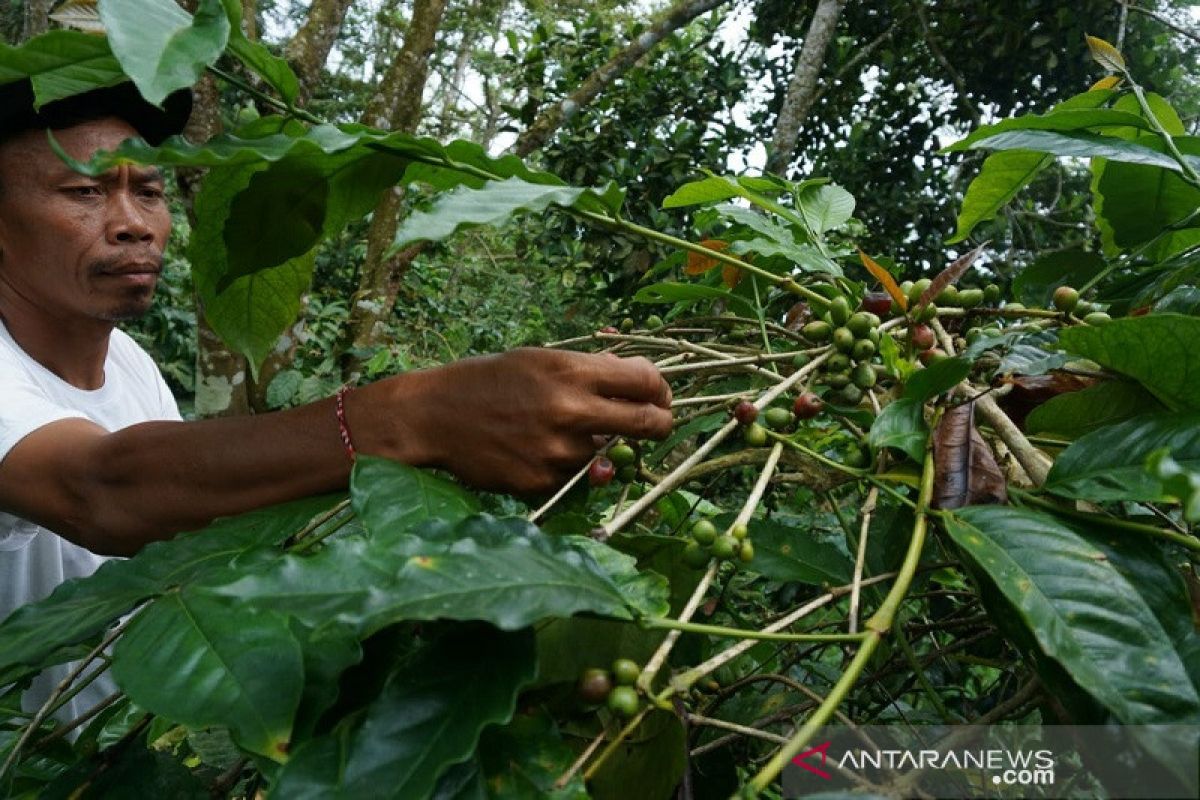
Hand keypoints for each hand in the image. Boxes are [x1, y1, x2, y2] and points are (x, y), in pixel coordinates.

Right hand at [384, 348, 672, 493]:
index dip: (662, 391)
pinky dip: (566, 467)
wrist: (433, 417)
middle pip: (649, 425)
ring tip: (559, 432)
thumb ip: (590, 370)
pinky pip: (575, 477)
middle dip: (660, 425)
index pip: (647, 383)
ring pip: (608, 454)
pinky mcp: (544, 482)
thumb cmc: (487, 381)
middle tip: (656, 426)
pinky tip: (535, 451)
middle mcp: (570, 411)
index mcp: (571, 372)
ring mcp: (558, 451)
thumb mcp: (539, 359)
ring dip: (597, 446)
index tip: (659, 398)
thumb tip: (637, 377)